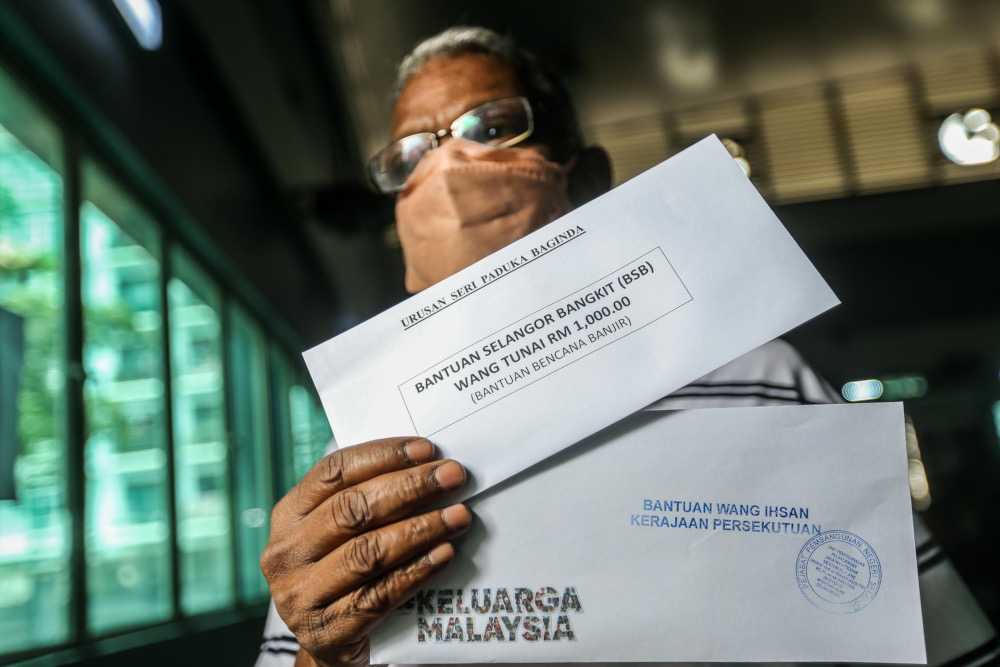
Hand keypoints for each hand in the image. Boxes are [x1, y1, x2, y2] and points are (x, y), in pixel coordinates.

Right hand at [261, 437, 470, 666]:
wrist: (327, 642)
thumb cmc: (342, 570)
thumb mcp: (336, 531)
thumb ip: (366, 497)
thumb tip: (427, 464)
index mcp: (288, 515)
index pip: (334, 472)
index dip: (382, 456)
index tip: (426, 449)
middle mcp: (287, 553)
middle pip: (353, 510)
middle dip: (410, 488)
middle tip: (452, 477)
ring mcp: (301, 595)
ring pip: (367, 552)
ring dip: (420, 529)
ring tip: (458, 515)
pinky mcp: (327, 631)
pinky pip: (379, 595)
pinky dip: (416, 571)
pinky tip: (444, 553)